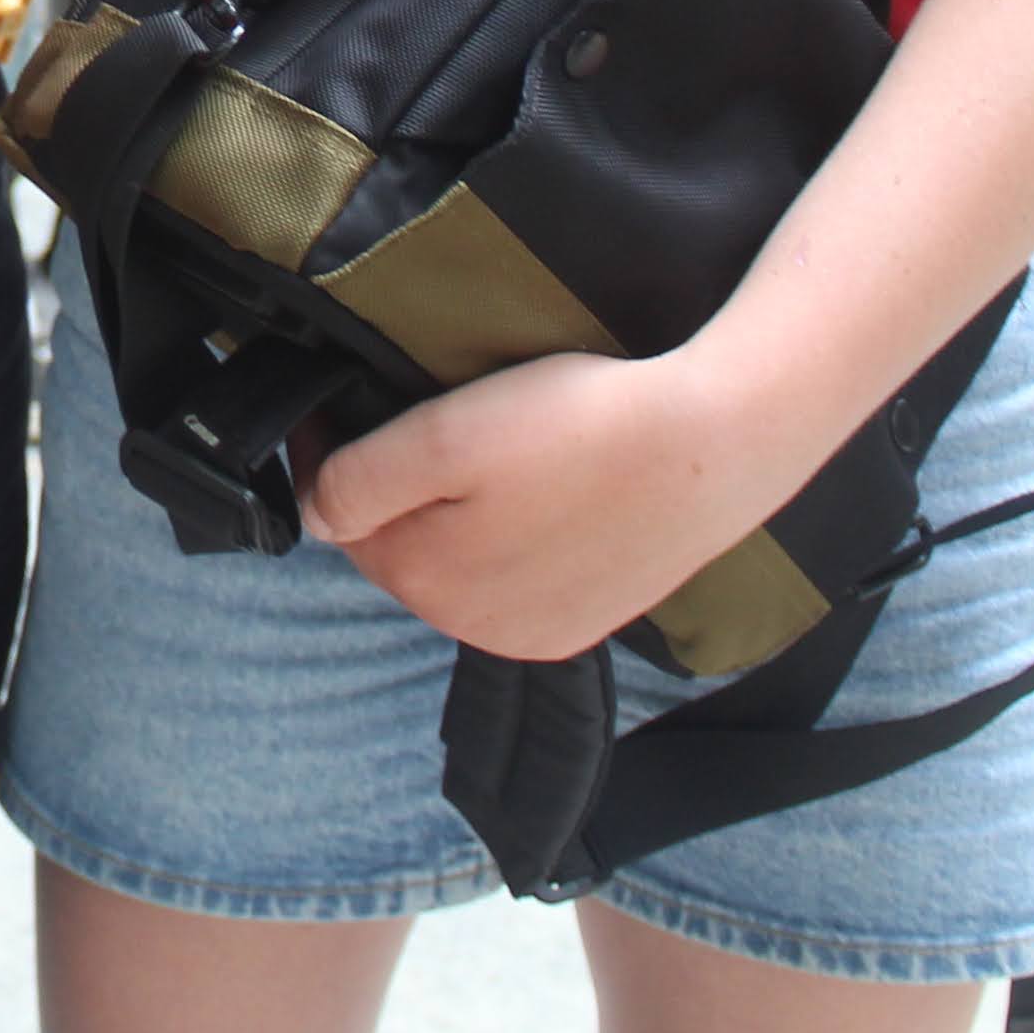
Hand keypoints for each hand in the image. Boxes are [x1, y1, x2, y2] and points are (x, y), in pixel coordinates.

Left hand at [303, 345, 825, 665]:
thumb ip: (359, 481)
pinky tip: (542, 489)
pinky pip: (520, 577)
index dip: (330, 455)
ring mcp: (540, 631)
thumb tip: (313, 512)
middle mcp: (478, 629)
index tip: (339, 401)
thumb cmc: (582, 428)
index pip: (341, 520)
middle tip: (421, 417)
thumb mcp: (445, 438)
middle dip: (393, 489)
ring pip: (460, 564)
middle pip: (400, 547)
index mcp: (429, 585)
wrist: (719, 444)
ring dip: (453, 514)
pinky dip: (512, 536)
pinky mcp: (591, 617)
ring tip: (487, 448)